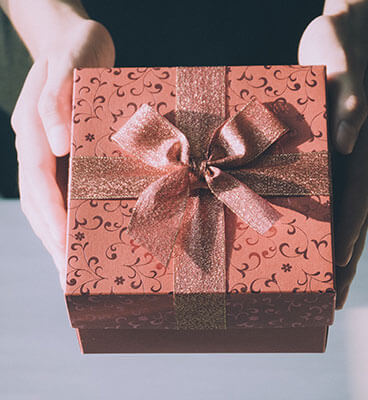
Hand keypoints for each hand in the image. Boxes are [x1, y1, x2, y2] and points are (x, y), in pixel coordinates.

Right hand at [11, 19, 114, 289]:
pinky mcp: (68, 153)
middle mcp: (40, 148)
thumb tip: (58, 143)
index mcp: (34, 132)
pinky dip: (71, 216)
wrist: (78, 42)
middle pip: (40, 203)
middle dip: (54, 241)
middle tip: (68, 279)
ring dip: (59, 237)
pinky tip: (83, 234)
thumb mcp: (68, 66)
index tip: (64, 250)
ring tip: (72, 270)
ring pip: (49, 202)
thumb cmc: (76, 52)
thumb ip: (56, 101)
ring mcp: (51, 153)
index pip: (39, 185)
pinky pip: (65, 190)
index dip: (52, 219)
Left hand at [298, 15, 367, 307]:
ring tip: (320, 287)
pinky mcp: (324, 155)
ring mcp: (340, 160)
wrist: (339, 36)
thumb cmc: (339, 43)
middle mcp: (353, 158)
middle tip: (331, 300)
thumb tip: (350, 141)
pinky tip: (301, 241)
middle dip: (342, 261)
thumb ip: (350, 99)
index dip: (349, 235)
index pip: (357, 198)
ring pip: (338, 213)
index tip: (339, 270)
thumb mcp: (342, 61)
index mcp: (361, 144)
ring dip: (330, 252)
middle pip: (351, 218)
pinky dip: (315, 223)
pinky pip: (321, 195)